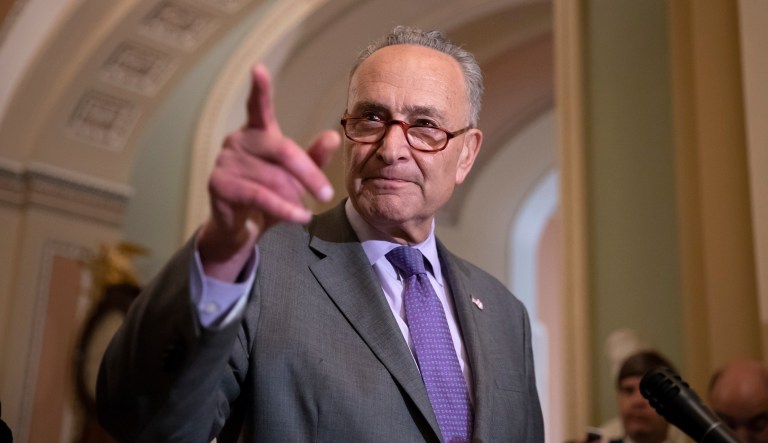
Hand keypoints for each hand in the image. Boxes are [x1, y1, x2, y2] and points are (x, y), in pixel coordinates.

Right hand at [198, 64, 339, 280]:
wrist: (242, 228)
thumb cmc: (271, 195)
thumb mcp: (296, 178)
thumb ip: (313, 159)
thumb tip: (333, 136)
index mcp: (257, 131)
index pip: (258, 106)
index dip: (260, 89)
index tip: (258, 69)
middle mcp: (238, 140)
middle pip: (282, 150)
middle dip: (308, 174)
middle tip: (327, 194)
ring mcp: (225, 160)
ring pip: (272, 178)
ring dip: (293, 198)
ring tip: (302, 211)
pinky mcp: (218, 184)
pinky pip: (259, 195)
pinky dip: (284, 209)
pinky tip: (300, 217)